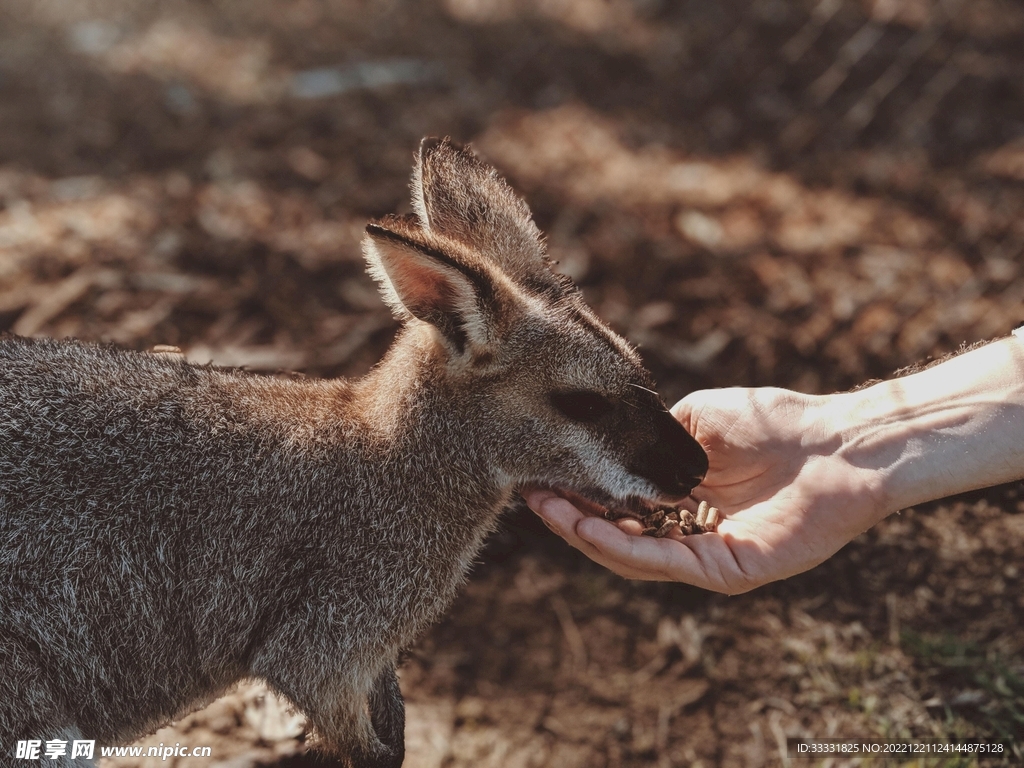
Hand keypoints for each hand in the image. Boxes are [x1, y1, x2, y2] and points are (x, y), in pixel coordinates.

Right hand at [526, 387, 887, 593]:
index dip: (579, 494)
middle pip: (618, 535)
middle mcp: (690, 532)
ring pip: (633, 555)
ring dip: (585, 534)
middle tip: (531, 497)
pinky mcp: (729, 571)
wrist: (839, 441)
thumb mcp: (696, 420)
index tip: (540, 476)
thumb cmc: (776, 422)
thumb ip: (654, 437)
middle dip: (571, 517)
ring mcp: (708, 555)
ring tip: (549, 510)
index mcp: (683, 499)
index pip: (620, 505)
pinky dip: (624, 547)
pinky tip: (590, 527)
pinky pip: (666, 564)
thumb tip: (608, 442)